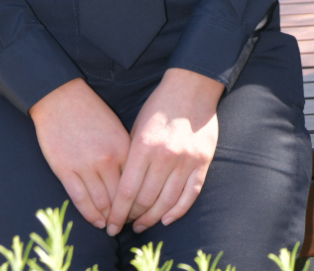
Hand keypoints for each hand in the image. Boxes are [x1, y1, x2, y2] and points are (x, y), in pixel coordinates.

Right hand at [30, 78, 130, 229]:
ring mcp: (85, 167)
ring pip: (101, 202)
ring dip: (108, 217)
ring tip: (113, 227)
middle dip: (126, 214)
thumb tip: (137, 179)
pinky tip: (97, 222)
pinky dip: (90, 214)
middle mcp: (107, 160)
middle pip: (121, 197)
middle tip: (129, 225)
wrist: (61, 99)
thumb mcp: (118, 130)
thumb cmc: (92, 112)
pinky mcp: (65, 171)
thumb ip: (127, 154)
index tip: (143, 212)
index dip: (140, 201)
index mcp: (124, 148)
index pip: (137, 184)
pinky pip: (80, 199)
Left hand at [110, 68, 224, 235]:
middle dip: (132, 217)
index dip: (117, 213)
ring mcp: (187, 160)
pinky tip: (167, 219)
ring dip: (153, 218)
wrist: (192, 87)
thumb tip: (120, 192)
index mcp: (144, 147)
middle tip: (125, 224)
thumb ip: (130, 159)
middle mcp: (165, 156)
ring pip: (167, 202)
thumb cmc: (159, 107)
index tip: (110, 226)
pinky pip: (190, 194)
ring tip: (142, 225)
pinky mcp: (203, 161)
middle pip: (146, 200)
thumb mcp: (136, 129)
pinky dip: (178, 211)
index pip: (127, 191)